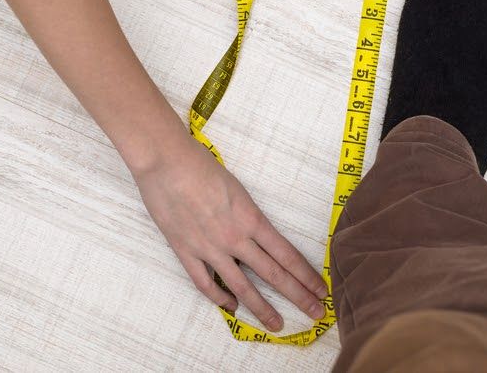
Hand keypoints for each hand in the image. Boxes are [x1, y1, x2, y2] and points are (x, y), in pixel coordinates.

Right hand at [133, 136, 327, 331]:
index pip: (287, 255)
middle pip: (274, 274)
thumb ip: (248, 214)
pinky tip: (231, 306)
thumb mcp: (237, 188)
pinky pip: (206, 283)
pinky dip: (220, 298)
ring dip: (262, 308)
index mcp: (252, 219)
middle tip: (316, 314)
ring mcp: (210, 248)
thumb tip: (256, 231)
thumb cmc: (202, 165)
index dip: (306, 275)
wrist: (166, 162)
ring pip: (242, 287)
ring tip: (277, 324)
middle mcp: (235, 238)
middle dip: (298, 296)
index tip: (320, 289)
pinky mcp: (185, 252)